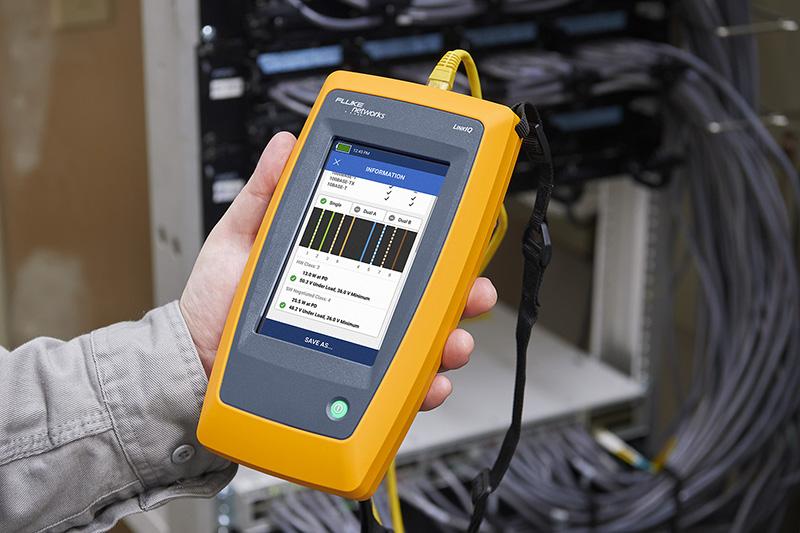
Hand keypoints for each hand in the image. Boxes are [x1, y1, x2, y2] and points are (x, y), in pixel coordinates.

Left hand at [180, 133, 496, 410]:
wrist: (195, 358)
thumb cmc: (218, 297)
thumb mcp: (242, 235)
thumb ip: (267, 191)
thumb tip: (287, 144)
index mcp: (340, 259)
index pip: (398, 245)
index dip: (435, 236)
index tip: (457, 226)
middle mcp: (358, 300)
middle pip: (422, 293)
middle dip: (460, 292)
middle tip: (472, 290)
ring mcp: (359, 341)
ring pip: (420, 340)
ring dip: (451, 338)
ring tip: (454, 341)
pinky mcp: (352, 378)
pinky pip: (396, 384)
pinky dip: (423, 384)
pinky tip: (431, 380)